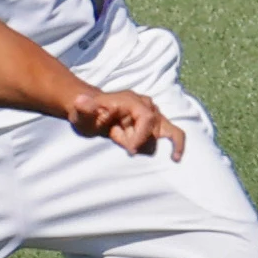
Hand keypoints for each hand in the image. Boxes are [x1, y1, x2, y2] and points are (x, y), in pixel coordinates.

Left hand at [67, 89, 185, 159]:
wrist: (93, 114)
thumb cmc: (88, 114)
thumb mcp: (82, 112)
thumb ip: (84, 107)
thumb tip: (81, 101)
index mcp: (131, 100)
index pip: (146, 119)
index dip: (141, 136)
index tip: (130, 150)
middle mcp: (147, 105)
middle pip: (156, 127)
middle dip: (140, 141)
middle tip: (124, 147)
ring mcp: (154, 114)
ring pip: (165, 132)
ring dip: (147, 143)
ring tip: (130, 143)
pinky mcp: (157, 124)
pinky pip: (173, 133)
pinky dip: (176, 144)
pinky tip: (175, 157)